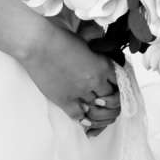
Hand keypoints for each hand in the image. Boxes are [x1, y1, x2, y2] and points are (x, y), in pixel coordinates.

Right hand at [21, 20, 123, 135]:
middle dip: (112, 105)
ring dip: (100, 115)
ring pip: (98, 112)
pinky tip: (85, 120)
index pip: (121, 84)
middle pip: (112, 101)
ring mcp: (79, 92)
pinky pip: (79, 117)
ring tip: (98, 115)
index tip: (115, 92)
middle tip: (108, 107)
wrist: (38, 44)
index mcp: (103, 65)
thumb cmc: (60, 39)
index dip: (119, 90)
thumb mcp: (88, 44)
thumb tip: (102, 58)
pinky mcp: (64, 100)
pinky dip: (84, 120)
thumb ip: (98, 55)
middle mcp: (95, 81)